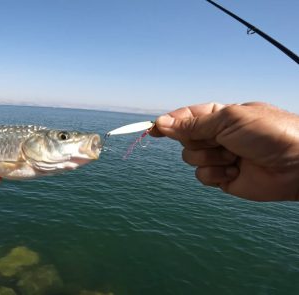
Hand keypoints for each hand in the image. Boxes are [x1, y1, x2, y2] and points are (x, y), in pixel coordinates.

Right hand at [151, 102, 298, 200]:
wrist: (297, 164)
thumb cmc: (268, 133)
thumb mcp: (227, 120)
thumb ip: (192, 124)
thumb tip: (160, 123)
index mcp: (219, 116)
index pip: (185, 117)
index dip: (167, 122)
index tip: (151, 129)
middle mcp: (216, 136)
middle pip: (184, 139)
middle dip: (197, 140)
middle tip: (218, 140)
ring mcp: (219, 157)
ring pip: (191, 158)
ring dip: (209, 158)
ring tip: (234, 157)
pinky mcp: (223, 178)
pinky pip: (202, 177)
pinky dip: (215, 174)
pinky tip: (235, 172)